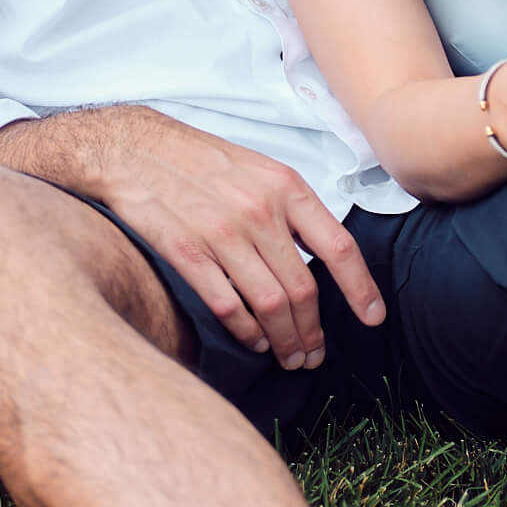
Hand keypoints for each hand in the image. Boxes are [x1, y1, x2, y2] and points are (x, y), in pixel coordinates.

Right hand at [72, 105, 384, 369]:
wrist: (133, 149)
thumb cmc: (201, 161)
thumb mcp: (258, 168)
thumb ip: (290, 208)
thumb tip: (320, 254)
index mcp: (286, 187)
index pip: (337, 246)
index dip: (360, 288)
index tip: (373, 318)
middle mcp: (259, 211)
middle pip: (302, 289)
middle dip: (313, 332)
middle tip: (313, 356)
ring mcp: (222, 233)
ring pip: (269, 305)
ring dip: (284, 341)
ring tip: (288, 357)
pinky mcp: (186, 251)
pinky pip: (227, 305)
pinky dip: (245, 332)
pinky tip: (252, 341)